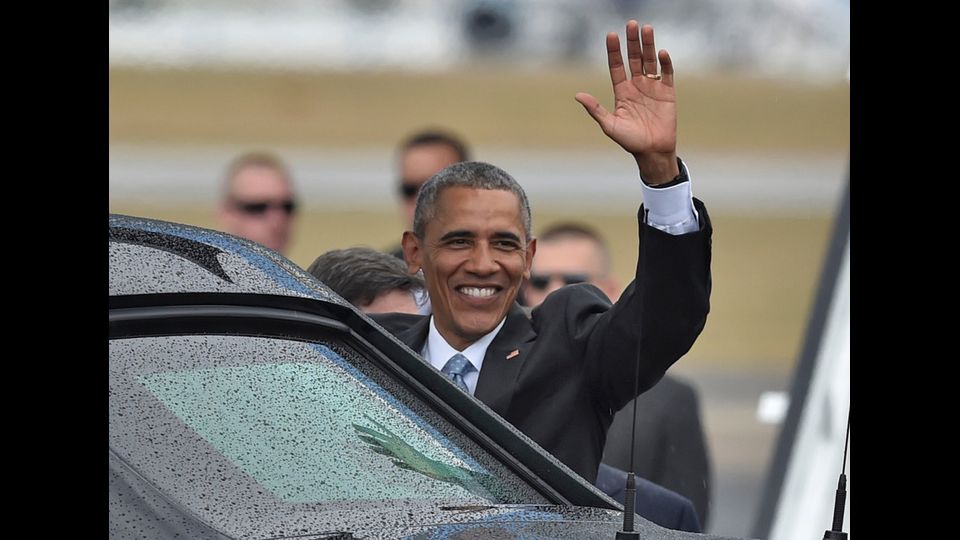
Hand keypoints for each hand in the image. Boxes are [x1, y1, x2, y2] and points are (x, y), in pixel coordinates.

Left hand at [576, 21, 679, 184]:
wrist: (652, 152)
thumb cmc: (630, 141)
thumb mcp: (610, 125)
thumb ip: (595, 109)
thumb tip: (577, 95)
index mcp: (622, 92)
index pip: (616, 66)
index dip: (614, 51)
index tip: (611, 35)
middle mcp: (636, 86)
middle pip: (633, 58)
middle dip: (632, 42)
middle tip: (631, 24)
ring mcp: (652, 88)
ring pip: (649, 61)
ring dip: (648, 45)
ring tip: (646, 29)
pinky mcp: (667, 92)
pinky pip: (666, 74)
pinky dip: (664, 63)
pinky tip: (661, 52)